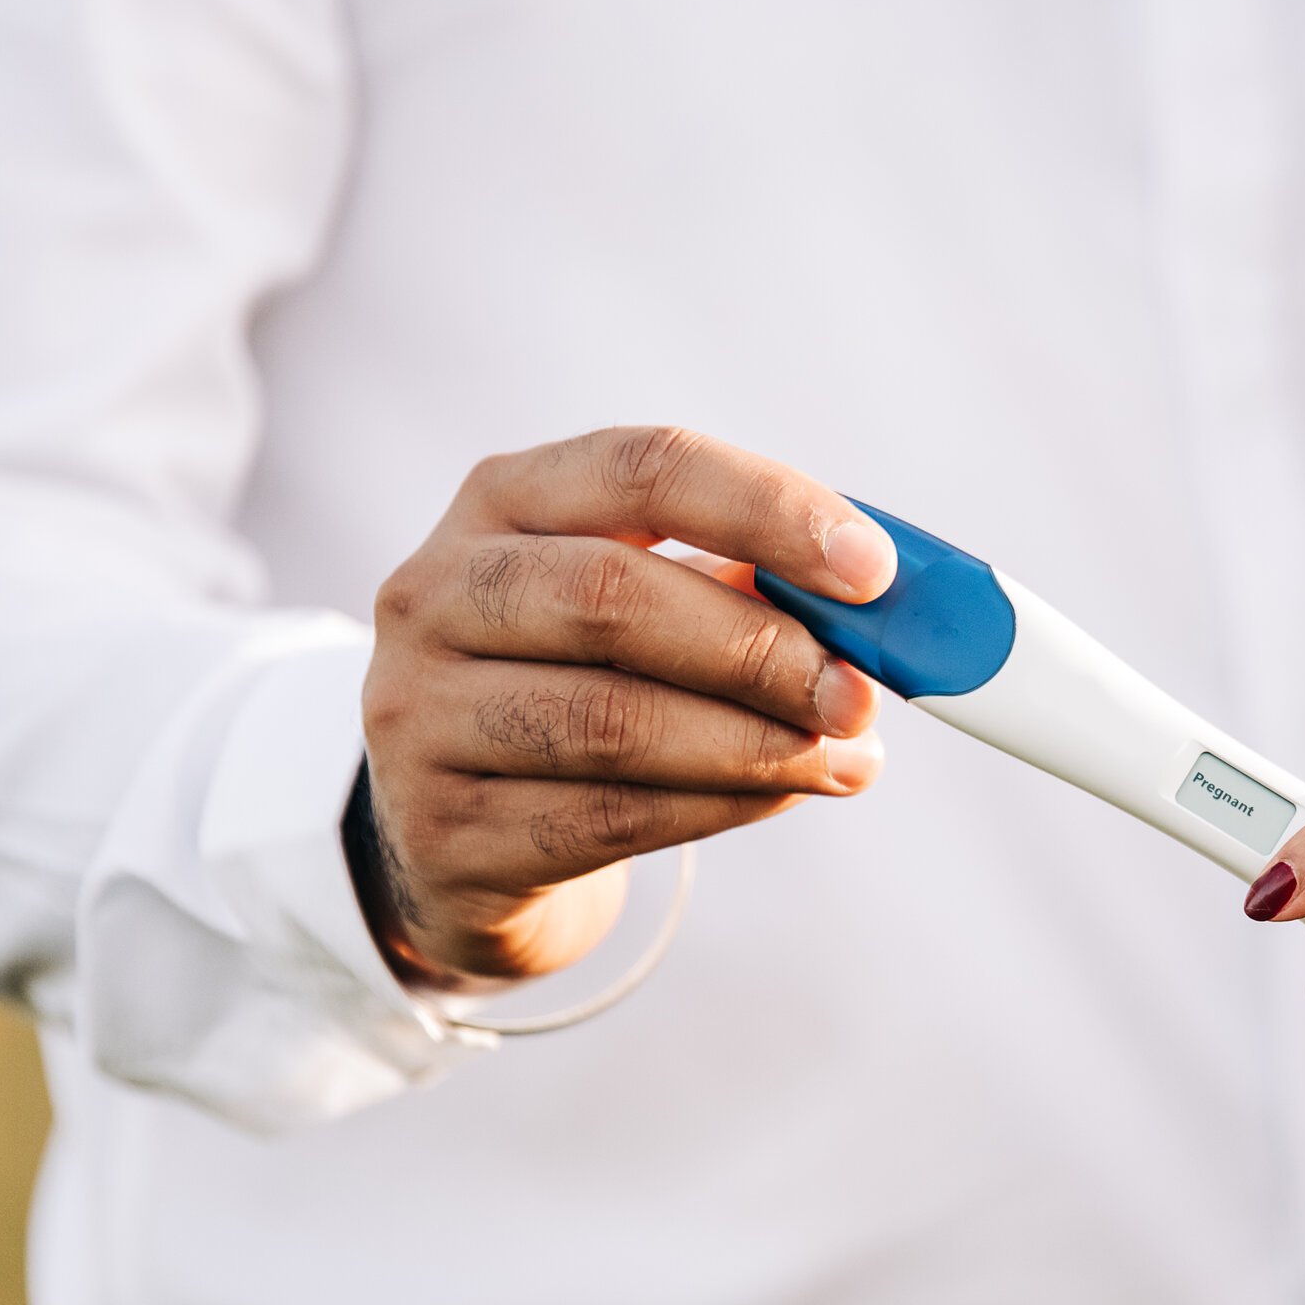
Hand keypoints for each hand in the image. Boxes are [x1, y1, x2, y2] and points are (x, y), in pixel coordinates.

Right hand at [351, 426, 894, 987]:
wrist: (455, 835)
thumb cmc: (582, 686)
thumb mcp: (643, 609)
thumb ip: (748, 590)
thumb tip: (885, 613)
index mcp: (502, 502)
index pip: (643, 469)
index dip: (768, 510)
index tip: (872, 570)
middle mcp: (435, 593)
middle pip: (613, 597)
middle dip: (762, 649)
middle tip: (859, 696)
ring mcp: (419, 715)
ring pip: (611, 721)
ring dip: (756, 743)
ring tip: (843, 759)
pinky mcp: (440, 831)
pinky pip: (605, 818)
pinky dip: (719, 806)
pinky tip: (781, 795)